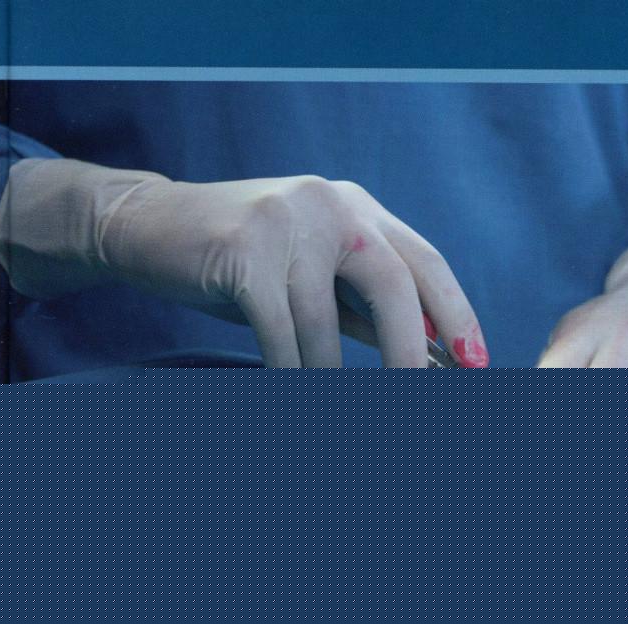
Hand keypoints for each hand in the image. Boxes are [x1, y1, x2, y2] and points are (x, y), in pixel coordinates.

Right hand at [0, 160, 489, 367]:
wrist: (150, 227)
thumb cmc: (243, 265)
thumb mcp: (312, 278)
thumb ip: (364, 309)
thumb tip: (426, 360)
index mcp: (358, 208)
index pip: (424, 262)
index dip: (455, 315)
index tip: (478, 365)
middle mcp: (331, 204)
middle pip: (394, 285)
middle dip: (410, 354)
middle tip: (422, 401)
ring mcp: (286, 222)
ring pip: (326, 325)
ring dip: (329, 381)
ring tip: (335, 414)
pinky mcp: (245, 251)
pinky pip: (281, 334)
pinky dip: (288, 374)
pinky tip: (290, 394)